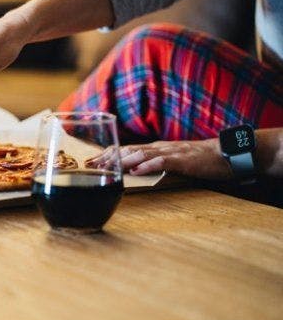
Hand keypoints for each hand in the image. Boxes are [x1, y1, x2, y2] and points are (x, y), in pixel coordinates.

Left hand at [86, 139, 232, 180]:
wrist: (228, 154)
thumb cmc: (201, 161)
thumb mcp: (173, 161)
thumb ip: (156, 164)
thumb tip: (136, 172)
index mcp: (157, 148)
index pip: (127, 149)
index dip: (108, 154)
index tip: (91, 160)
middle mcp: (160, 147)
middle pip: (128, 150)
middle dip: (108, 157)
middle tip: (90, 164)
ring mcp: (171, 152)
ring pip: (141, 153)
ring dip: (122, 160)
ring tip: (107, 166)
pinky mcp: (183, 160)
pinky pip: (163, 162)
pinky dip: (148, 165)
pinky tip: (136, 170)